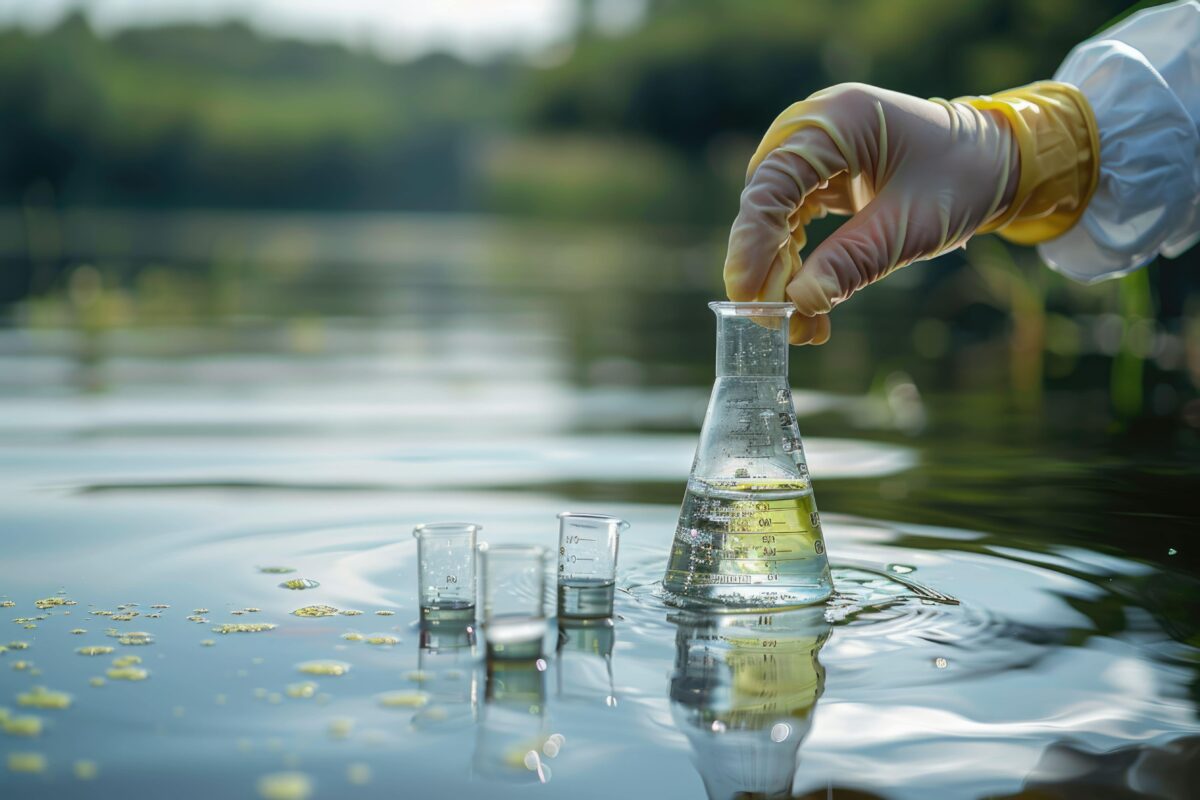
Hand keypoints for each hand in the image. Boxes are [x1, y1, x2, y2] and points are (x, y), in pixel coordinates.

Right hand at [724, 83, 1019, 344]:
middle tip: (772, 321)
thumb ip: (854, 261)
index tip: (748, 293)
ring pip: (773, 217)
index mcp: (838, 120)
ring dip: (779, 272)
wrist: (996, 160)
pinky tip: (808, 305)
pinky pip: (792, 221)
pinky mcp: (819, 175)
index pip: (774, 181)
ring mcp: (814, 149)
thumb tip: (799, 302)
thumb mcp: (912, 225)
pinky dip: (797, 264)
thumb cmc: (963, 179)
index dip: (753, 241)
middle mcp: (815, 127)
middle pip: (765, 200)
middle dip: (764, 264)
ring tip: (796, 326)